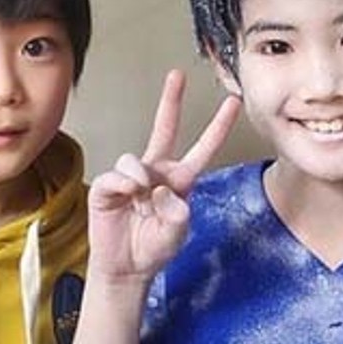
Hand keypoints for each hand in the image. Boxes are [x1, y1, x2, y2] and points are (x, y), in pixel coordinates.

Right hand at [87, 70, 240, 283]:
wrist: (127, 267)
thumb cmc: (155, 247)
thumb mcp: (178, 232)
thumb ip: (178, 212)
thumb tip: (160, 188)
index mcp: (180, 180)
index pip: (202, 148)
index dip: (218, 126)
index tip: (233, 102)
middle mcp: (157, 172)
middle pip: (165, 129)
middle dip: (171, 101)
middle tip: (177, 76)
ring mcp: (132, 178)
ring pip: (136, 159)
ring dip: (142, 179)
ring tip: (142, 200)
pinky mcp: (109, 186)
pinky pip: (117, 176)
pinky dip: (124, 185)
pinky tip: (128, 196)